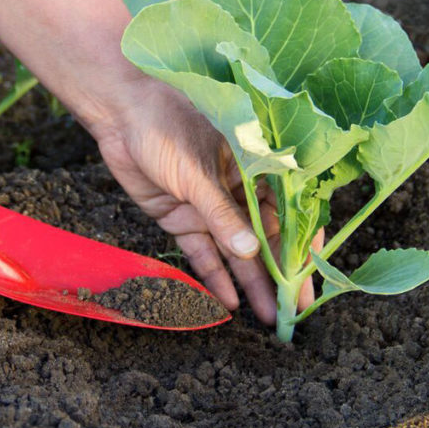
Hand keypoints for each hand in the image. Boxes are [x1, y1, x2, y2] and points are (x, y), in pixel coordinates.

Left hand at [0, 0, 318, 323]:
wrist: (120, 111)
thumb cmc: (168, 122)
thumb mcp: (198, 171)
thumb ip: (223, 214)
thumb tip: (251, 253)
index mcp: (255, 165)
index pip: (287, 209)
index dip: (299, 243)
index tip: (309, 274)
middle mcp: (237, 187)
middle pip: (265, 237)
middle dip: (279, 273)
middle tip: (294, 309)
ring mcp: (209, 204)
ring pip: (236, 250)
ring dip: (250, 281)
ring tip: (267, 316)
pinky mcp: (181, 216)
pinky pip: (201, 251)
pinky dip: (213, 274)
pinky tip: (228, 300)